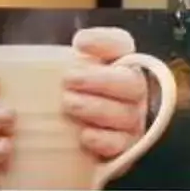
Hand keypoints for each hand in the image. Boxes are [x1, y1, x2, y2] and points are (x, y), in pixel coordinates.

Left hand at [63, 26, 152, 163]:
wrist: (62, 144)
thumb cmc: (65, 98)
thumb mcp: (58, 73)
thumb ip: (57, 58)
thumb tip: (67, 49)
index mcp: (117, 63)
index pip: (120, 44)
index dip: (103, 42)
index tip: (78, 43)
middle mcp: (132, 90)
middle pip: (130, 81)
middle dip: (100, 79)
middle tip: (68, 79)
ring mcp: (132, 121)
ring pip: (126, 114)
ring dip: (97, 107)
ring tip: (68, 104)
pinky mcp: (125, 149)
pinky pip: (123, 145)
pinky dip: (104, 140)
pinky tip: (84, 136)